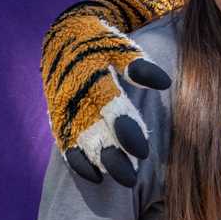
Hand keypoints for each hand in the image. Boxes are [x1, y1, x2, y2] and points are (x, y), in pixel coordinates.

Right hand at [61, 51, 168, 186]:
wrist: (63, 38)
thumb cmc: (101, 44)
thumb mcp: (119, 47)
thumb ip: (138, 65)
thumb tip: (163, 83)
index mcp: (91, 75)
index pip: (109, 105)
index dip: (125, 129)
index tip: (143, 151)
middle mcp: (74, 96)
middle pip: (92, 132)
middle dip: (112, 157)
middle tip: (133, 178)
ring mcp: (63, 110)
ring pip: (79, 143)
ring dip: (99, 163)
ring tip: (125, 181)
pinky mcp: (57, 119)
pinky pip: (64, 145)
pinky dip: (78, 162)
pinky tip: (96, 177)